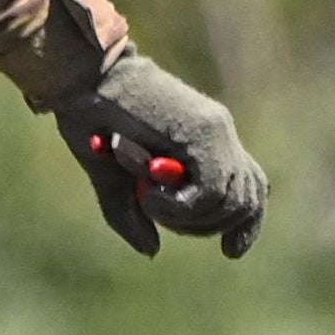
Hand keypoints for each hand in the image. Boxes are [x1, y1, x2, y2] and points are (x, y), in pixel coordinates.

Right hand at [53, 49, 266, 258]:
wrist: (83, 82)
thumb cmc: (92, 123)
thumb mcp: (115, 181)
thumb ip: (136, 215)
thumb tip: (152, 250)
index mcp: (208, 143)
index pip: (251, 187)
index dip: (247, 224)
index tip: (231, 252)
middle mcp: (220, 136)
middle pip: (247, 200)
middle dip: (208, 226)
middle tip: (162, 216)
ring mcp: (217, 132)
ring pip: (230, 202)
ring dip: (187, 218)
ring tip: (148, 200)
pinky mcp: (206, 132)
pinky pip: (210, 192)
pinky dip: (179, 207)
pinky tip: (149, 194)